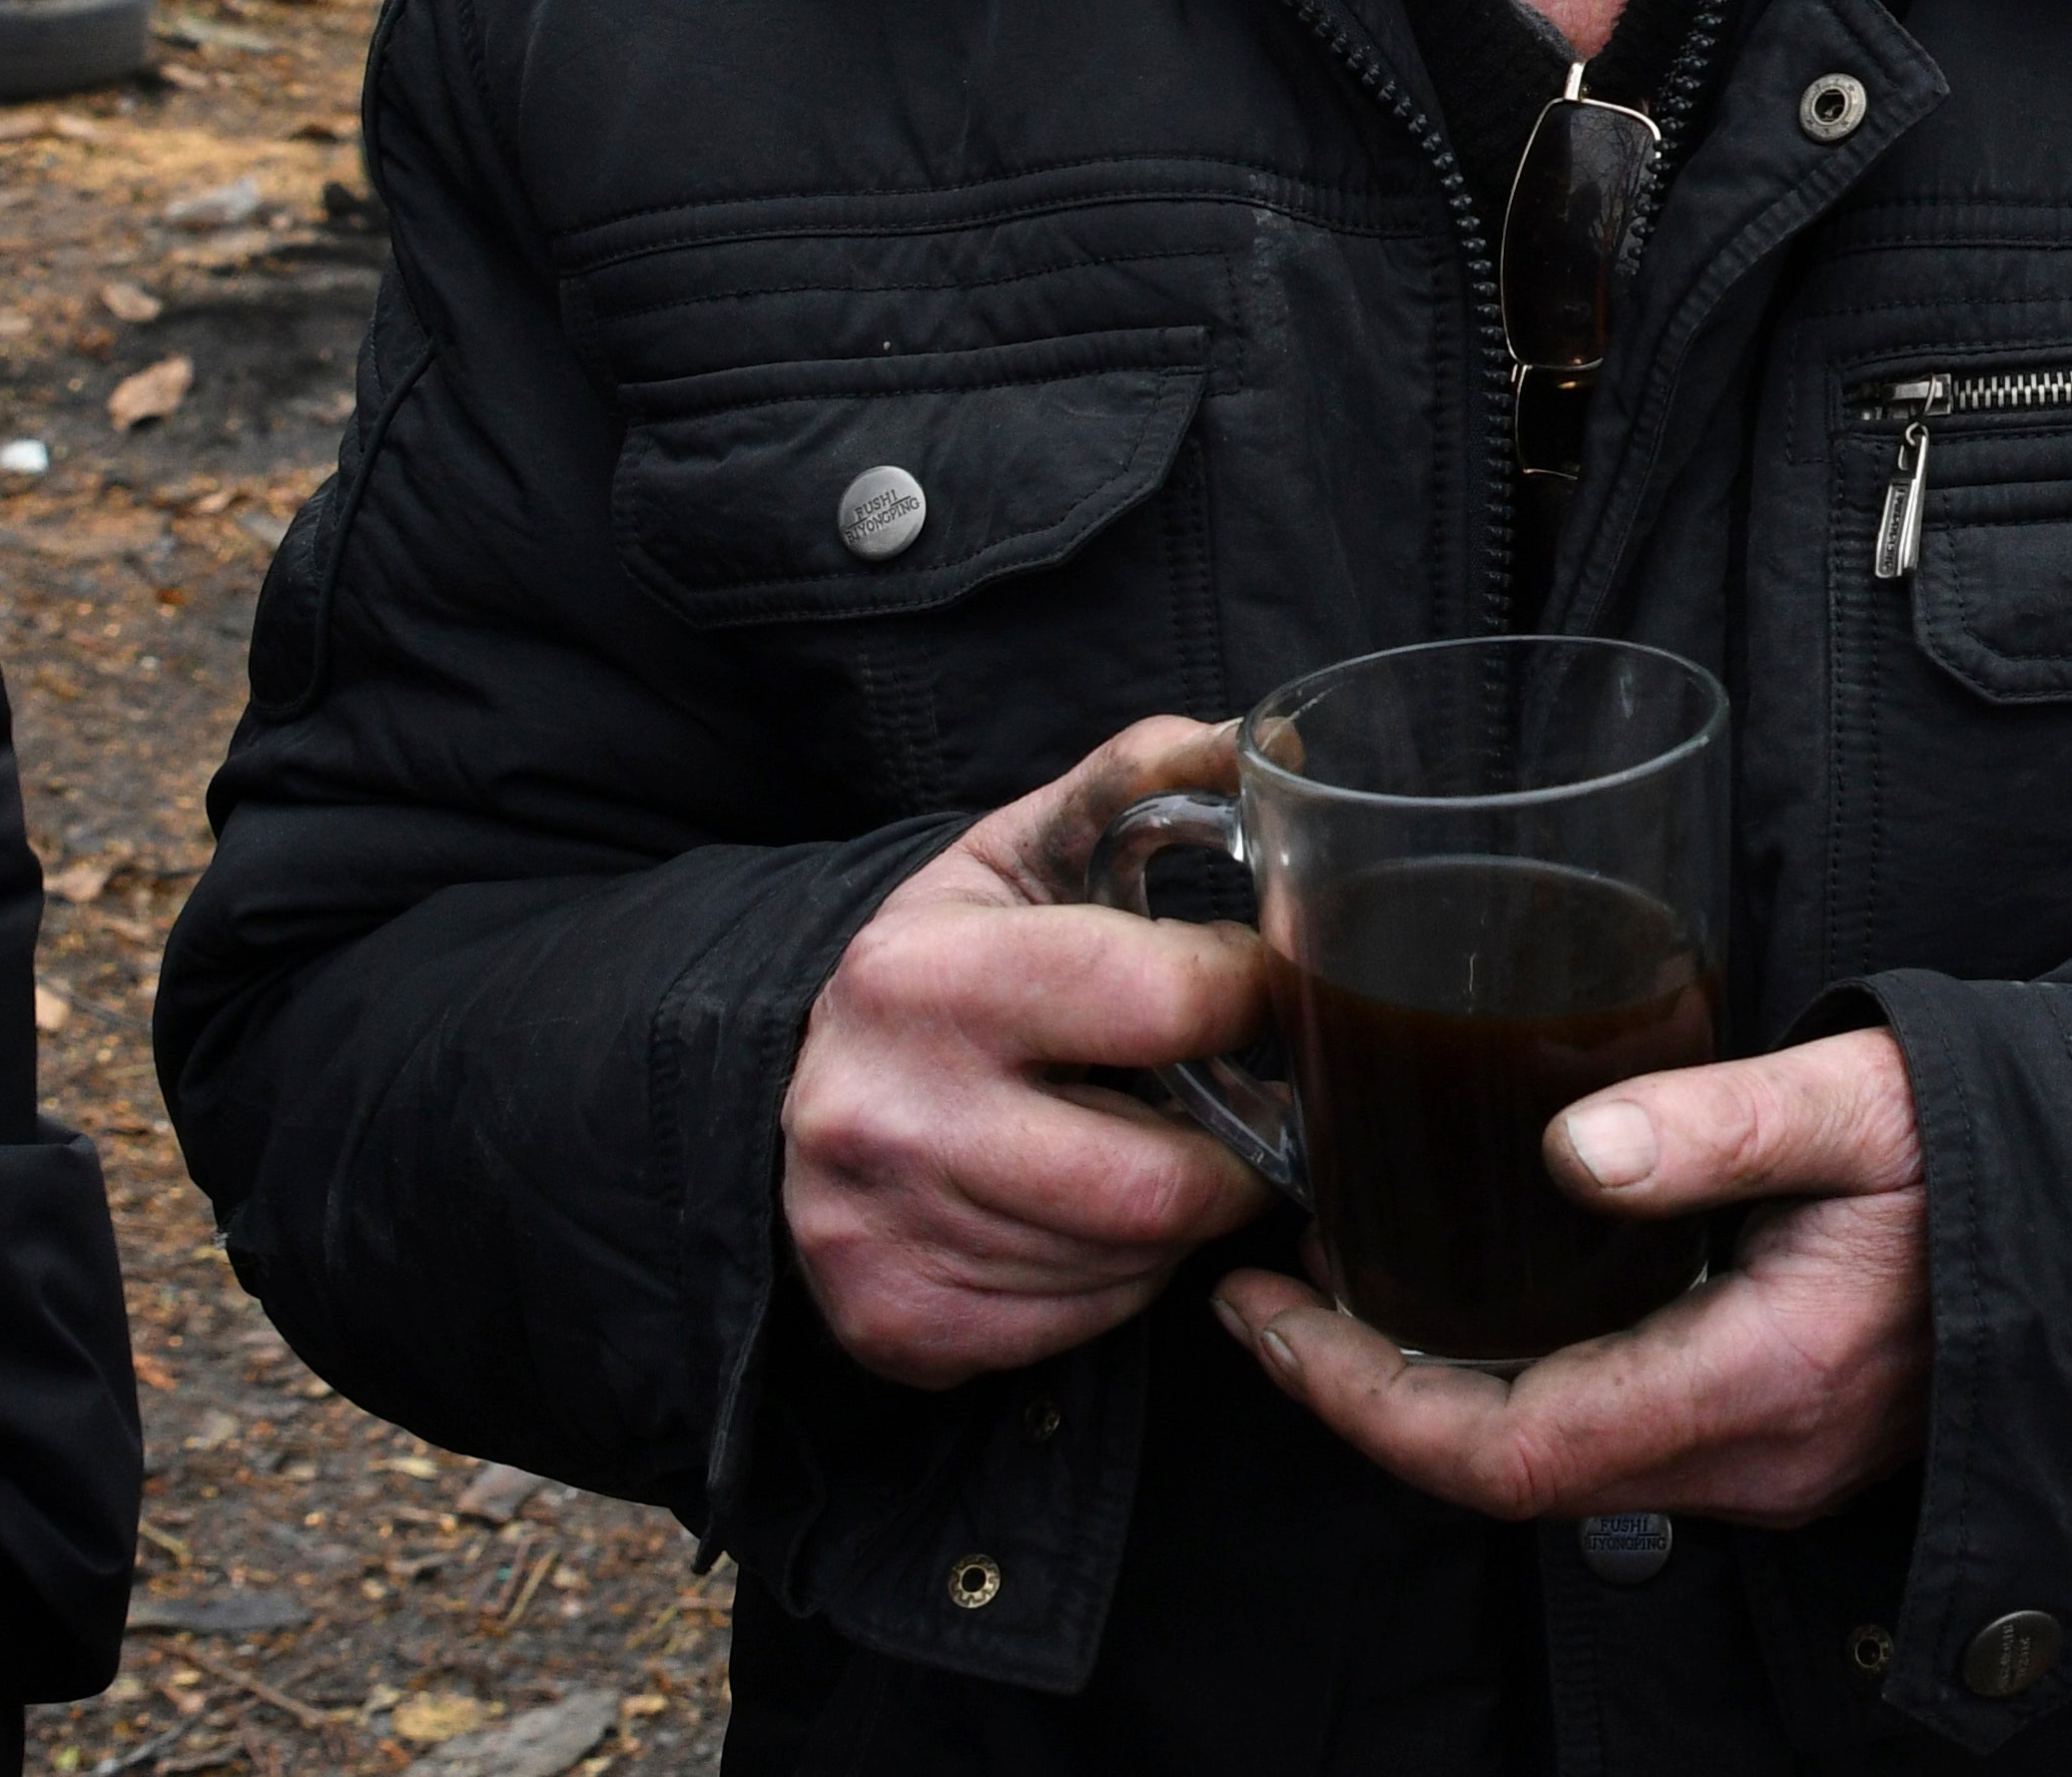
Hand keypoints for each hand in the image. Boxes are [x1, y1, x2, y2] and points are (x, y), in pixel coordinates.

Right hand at [781, 717, 1275, 1387]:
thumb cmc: (953, 958)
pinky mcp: (895, 1323)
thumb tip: (1276, 745)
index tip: (1264, 992)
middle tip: (1252, 1110)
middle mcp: (887, 1114)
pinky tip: (1088, 1219)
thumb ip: (1144, 782)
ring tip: (1160, 1152)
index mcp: (927, 976)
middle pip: (1166, 1183)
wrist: (795, 1089)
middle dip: (1241, 1151)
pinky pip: (1081, 1325)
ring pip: (1134, 1262)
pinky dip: (1117, 1280)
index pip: (1172, 1004)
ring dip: (1181, 1218)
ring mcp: (880, 1235)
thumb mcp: (1023, 850)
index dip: (1253, 999)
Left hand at [1222, 1028, 1927, 1524]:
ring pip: (1557, 1469)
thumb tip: (1570, 1146)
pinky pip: (1616, 1447)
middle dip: (1369, 1394)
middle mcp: (1754, 1455)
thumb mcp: (1864, 1100)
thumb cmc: (2002, 1145)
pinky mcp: (1784, 1442)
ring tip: (1351, 1292)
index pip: (1502, 1448)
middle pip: (1507, 1475)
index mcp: (1757, 1377)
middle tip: (1277, 1293)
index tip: (1269, 1310)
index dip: (1360, 1394)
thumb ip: (1721, 1122)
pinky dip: (1518, 1393)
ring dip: (1438, 1395)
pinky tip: (1483, 1310)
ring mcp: (1772, 1466)